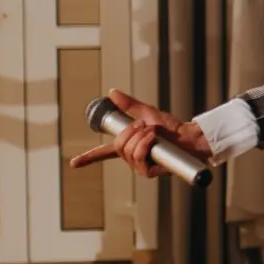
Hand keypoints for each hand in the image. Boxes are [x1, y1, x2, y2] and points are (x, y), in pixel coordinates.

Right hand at [70, 88, 212, 178]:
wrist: (189, 137)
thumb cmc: (171, 128)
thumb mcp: (147, 112)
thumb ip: (128, 105)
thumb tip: (112, 92)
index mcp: (128, 146)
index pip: (104, 153)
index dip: (88, 158)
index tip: (74, 163)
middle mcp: (132, 158)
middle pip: (116, 146)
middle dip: (129, 132)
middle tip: (143, 125)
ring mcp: (140, 166)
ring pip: (127, 150)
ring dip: (140, 136)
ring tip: (152, 131)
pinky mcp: (148, 172)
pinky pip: (138, 157)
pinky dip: (145, 144)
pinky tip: (154, 139)